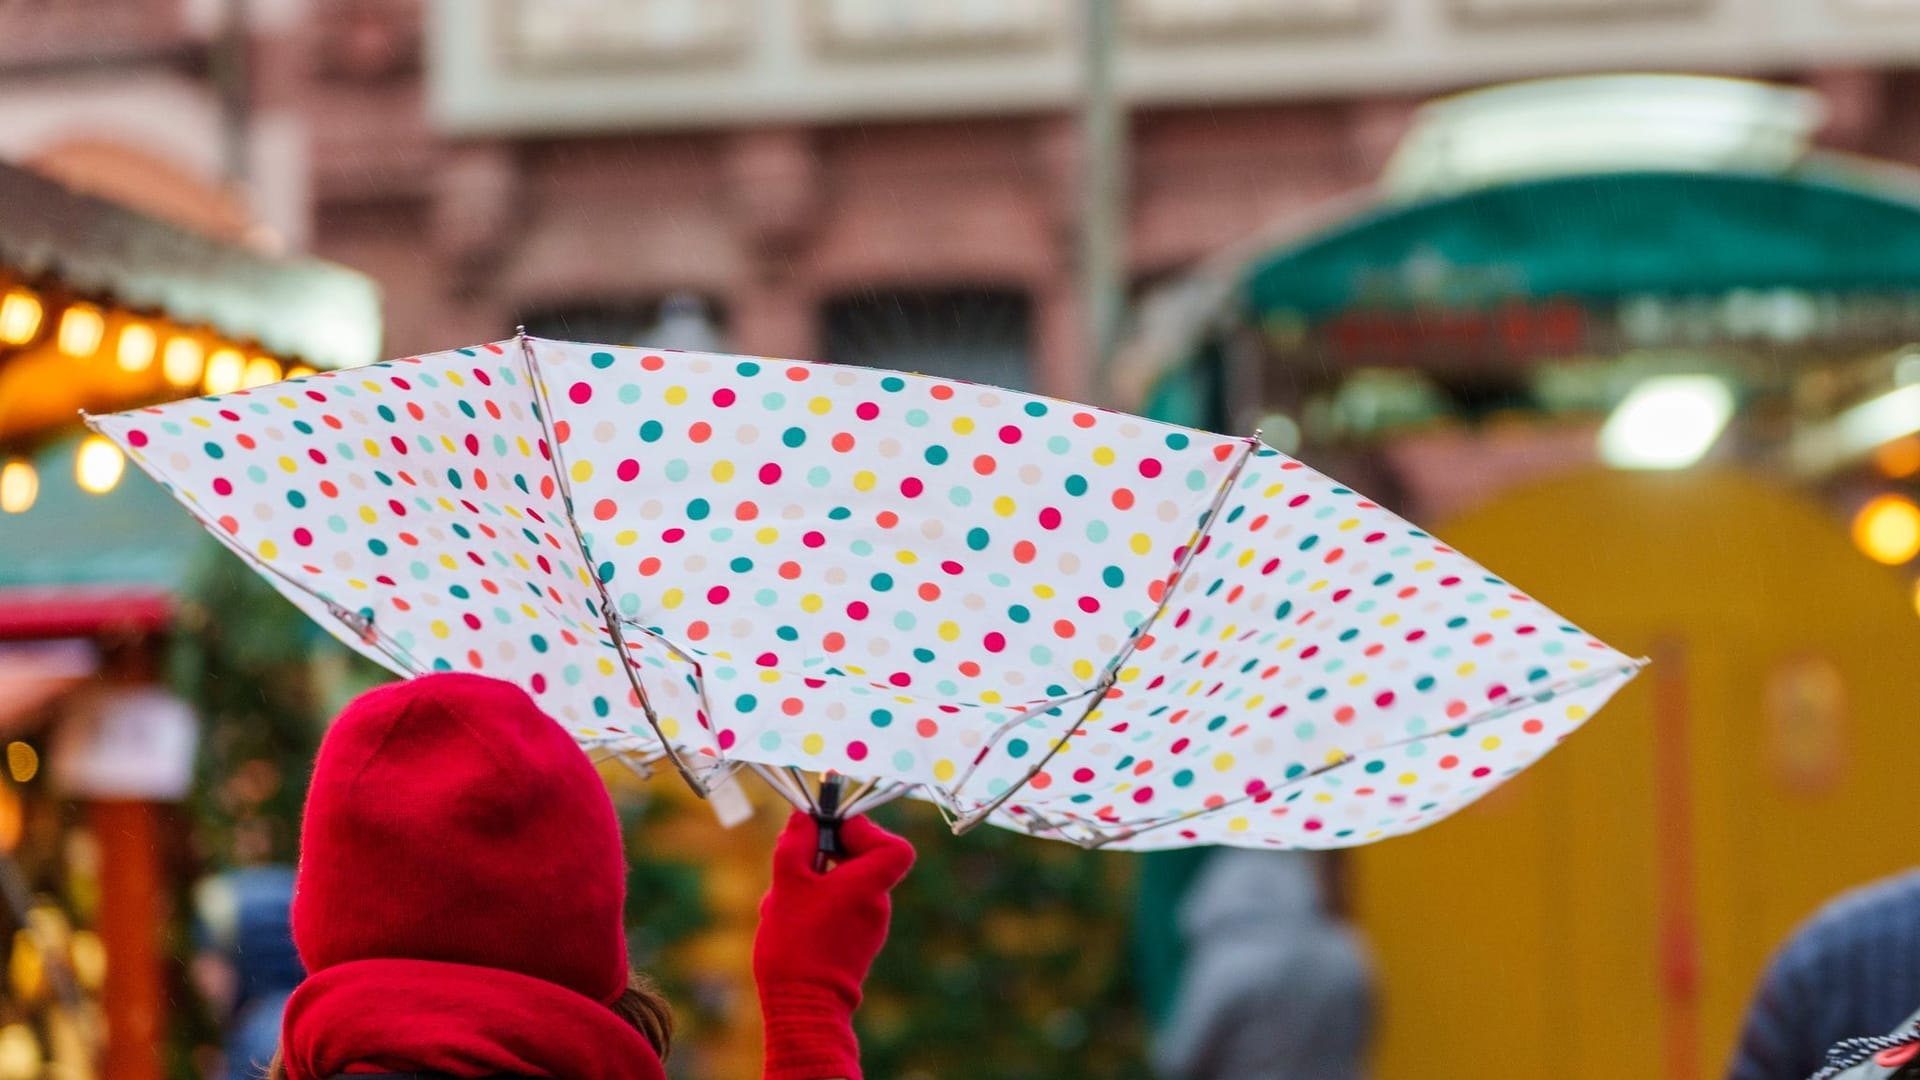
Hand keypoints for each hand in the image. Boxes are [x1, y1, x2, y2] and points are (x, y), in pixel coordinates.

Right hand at [754, 812, 914, 1079]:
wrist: (803, 1008)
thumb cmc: (796, 944)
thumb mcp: (787, 883)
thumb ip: (796, 844)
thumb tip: (804, 819)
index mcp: (870, 886)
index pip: (895, 847)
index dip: (866, 831)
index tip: (833, 833)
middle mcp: (877, 907)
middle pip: (862, 863)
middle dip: (826, 856)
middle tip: (795, 862)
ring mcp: (869, 930)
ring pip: (844, 888)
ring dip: (812, 885)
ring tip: (780, 901)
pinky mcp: (855, 949)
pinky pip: (839, 913)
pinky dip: (815, 909)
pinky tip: (784, 922)